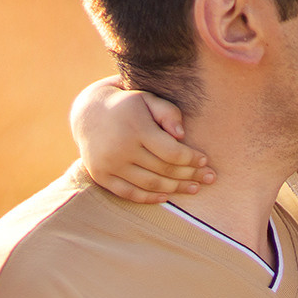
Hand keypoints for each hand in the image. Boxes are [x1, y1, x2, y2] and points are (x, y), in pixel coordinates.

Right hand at [69, 76, 213, 202]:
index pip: (172, 153)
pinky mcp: (101, 176)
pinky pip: (129, 194)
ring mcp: (109, 164)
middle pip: (164, 170)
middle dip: (190, 176)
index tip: (205, 160)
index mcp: (135, 128)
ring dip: (175, 189)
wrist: (88, 112)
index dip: (192, 160)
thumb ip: (168, 112)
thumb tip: (181, 135)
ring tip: (194, 188)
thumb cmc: (128, 105)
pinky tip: (167, 197)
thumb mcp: (148, 99)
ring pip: (150, 184)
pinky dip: (150, 198)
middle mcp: (120, 148)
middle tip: (209, 179)